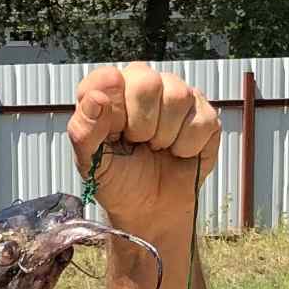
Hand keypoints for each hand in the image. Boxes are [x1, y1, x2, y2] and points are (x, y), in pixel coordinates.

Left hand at [67, 61, 220, 232]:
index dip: (113, 110)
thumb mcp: (90, 162)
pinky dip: (187, 146)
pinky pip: (202, 119)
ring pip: (178, 96)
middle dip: (141, 125)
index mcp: (108, 92)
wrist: (149, 209)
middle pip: (147, 82)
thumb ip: (84, 130)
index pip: (108, 78)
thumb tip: (95, 98)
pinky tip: (177, 152)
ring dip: (165, 135)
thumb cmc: (117, 181)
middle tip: (137, 143)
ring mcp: (176, 96)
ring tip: (156, 147)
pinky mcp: (204, 113)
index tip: (114, 134)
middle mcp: (142, 85)